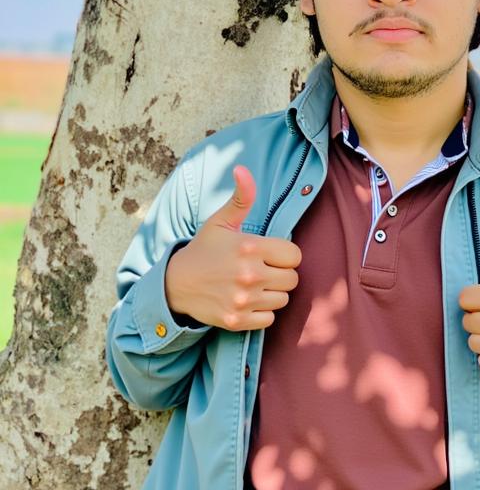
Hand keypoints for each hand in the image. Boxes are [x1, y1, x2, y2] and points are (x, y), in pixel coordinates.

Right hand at [164, 165, 301, 330]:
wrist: (175, 284)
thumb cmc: (204, 250)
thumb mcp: (221, 222)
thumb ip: (241, 198)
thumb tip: (242, 168)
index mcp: (250, 247)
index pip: (295, 256)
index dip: (285, 255)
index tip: (270, 255)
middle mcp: (249, 274)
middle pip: (292, 279)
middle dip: (280, 274)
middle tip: (262, 271)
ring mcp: (243, 299)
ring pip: (283, 299)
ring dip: (272, 294)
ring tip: (254, 285)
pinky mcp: (237, 320)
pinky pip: (269, 319)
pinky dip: (261, 313)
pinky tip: (247, 301)